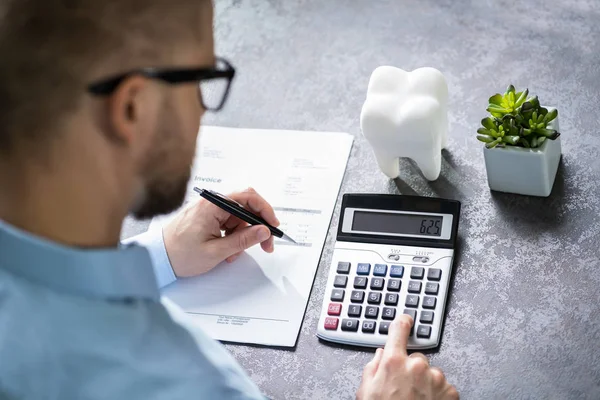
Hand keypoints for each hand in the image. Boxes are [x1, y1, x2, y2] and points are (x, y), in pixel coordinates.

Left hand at [163, 187, 278, 276]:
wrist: (157, 258)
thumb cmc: (179, 254)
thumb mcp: (216, 252)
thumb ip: (243, 240)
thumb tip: (263, 231)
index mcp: (212, 205)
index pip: (247, 197)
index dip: (265, 210)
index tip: (273, 226)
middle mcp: (211, 203)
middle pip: (245, 208)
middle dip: (257, 227)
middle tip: (264, 245)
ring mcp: (208, 209)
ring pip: (238, 218)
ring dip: (242, 235)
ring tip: (234, 254)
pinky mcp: (206, 217)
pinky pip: (227, 223)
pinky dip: (232, 236)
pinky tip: (227, 251)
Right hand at [356, 315, 458, 399]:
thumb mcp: (365, 391)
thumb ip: (373, 367)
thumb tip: (380, 355)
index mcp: (393, 361)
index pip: (400, 329)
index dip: (402, 322)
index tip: (406, 319)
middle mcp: (416, 365)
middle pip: (415, 356)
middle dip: (410, 367)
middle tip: (402, 386)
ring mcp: (435, 378)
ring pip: (430, 371)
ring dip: (424, 381)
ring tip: (414, 399)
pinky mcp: (450, 391)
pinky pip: (443, 385)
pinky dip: (437, 393)